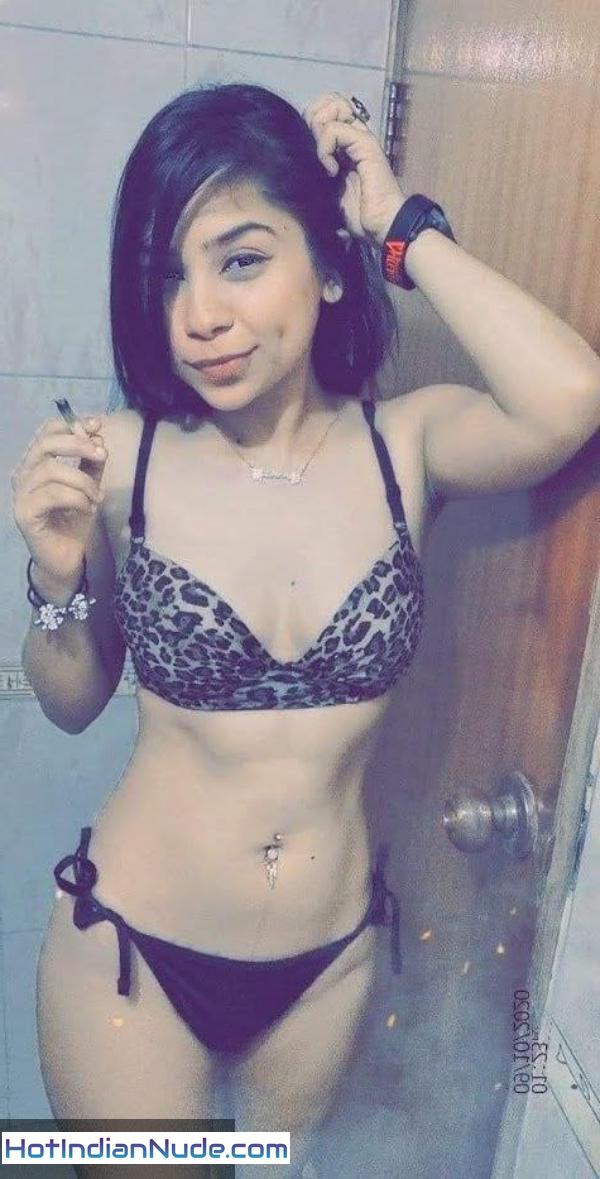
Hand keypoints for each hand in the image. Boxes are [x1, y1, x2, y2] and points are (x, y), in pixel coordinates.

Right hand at [11, 414, 107, 590]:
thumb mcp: (88, 486)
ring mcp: (21, 494)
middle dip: (78, 445)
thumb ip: (91, 463)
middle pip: (46, 444)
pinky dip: (76, 499)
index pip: (47, 432)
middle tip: (102, 455)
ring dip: (83, 481)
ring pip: (52, 470)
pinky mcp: (25, 513)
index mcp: (35, 463)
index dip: (72, 425)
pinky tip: (87, 509)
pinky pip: (53, 495)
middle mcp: (23, 475)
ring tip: (98, 497)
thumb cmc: (73, 521)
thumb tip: (99, 437)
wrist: (67, 558)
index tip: (97, 427)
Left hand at [303, 91, 407, 244]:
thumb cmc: (361, 216)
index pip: (324, 110)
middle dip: (313, 120)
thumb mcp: (330, 193)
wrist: (384, 226)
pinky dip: (325, 149)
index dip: (310, 121)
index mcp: (346, 145)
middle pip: (328, 100)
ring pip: (333, 105)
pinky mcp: (366, 145)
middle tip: (315, 150)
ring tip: (323, 158)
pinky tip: (331, 171)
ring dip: (319, 130)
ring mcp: (361, 138)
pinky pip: (336, 129)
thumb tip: (297, 167)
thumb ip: (318, 175)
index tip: (309, 151)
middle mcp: (354, 135)